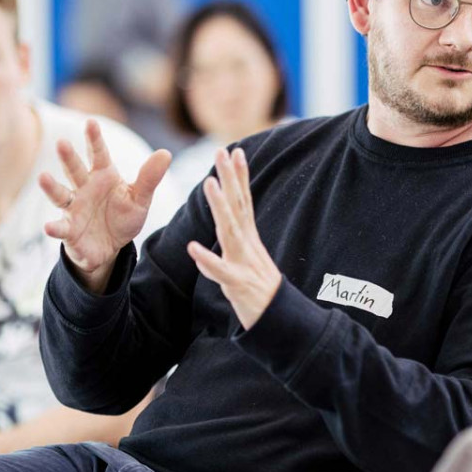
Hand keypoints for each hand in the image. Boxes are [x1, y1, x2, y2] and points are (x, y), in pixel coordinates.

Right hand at [41, 119, 173, 292]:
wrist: (111, 247)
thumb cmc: (122, 217)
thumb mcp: (140, 199)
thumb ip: (149, 178)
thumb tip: (165, 153)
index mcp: (103, 175)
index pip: (98, 153)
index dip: (94, 138)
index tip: (91, 122)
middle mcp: (84, 188)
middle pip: (75, 169)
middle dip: (68, 157)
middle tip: (62, 142)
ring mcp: (74, 208)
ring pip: (61, 194)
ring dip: (51, 186)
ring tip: (42, 177)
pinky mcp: (69, 230)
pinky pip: (61, 227)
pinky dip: (54, 227)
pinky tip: (48, 227)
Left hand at [186, 148, 283, 329]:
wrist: (279, 321)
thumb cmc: (261, 288)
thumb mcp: (250, 257)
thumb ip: (240, 236)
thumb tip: (230, 216)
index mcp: (249, 238)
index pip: (244, 201)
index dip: (239, 176)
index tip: (234, 150)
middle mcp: (248, 245)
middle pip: (238, 206)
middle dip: (230, 178)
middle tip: (222, 151)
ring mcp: (244, 263)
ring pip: (230, 231)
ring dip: (220, 207)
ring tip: (208, 184)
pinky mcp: (238, 284)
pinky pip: (221, 271)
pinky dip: (208, 260)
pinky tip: (193, 248)